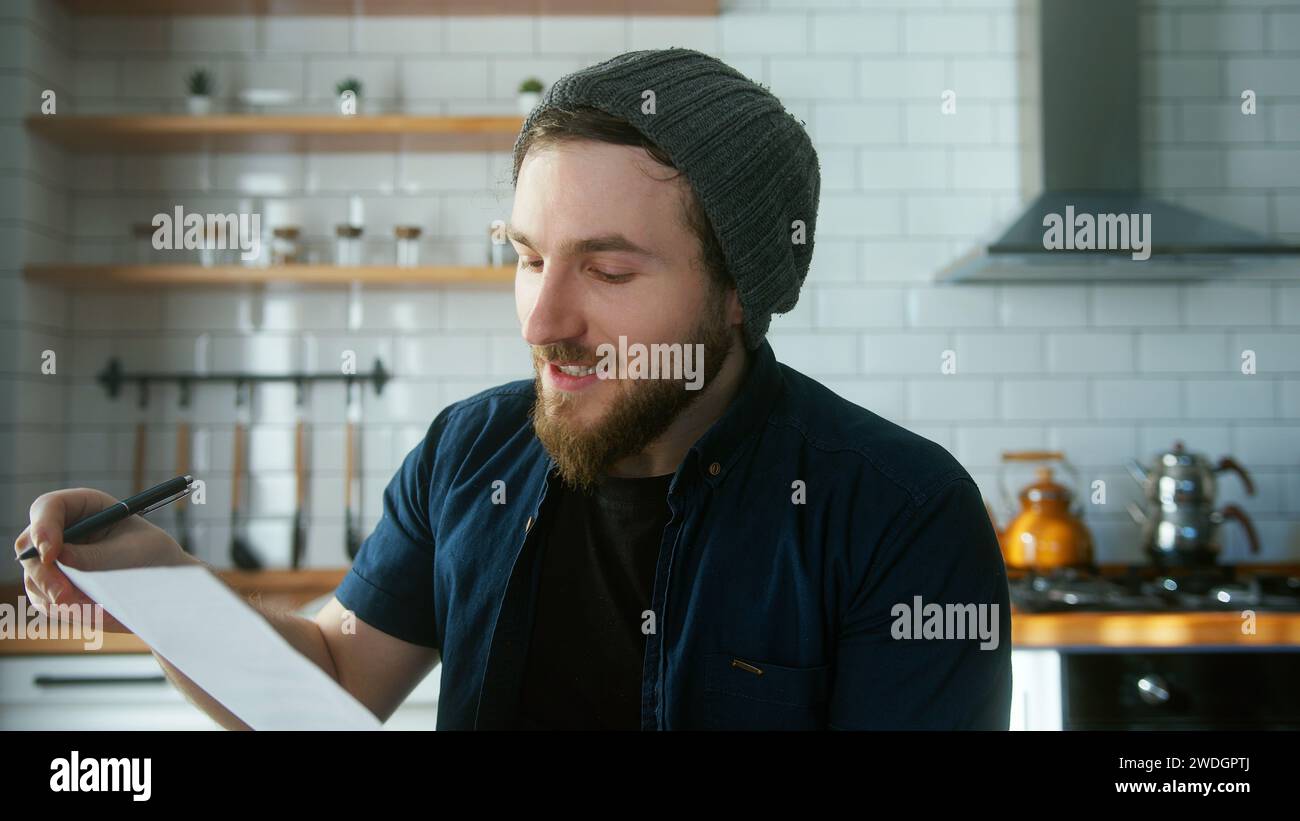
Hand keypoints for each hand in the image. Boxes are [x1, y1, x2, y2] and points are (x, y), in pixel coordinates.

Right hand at [13, 487, 198, 633]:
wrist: (164, 587)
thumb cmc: (155, 557)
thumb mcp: (132, 553)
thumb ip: (95, 555)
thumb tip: (57, 557)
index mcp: (84, 507)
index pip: (48, 507)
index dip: (43, 528)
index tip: (52, 553)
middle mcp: (62, 530)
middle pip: (28, 546)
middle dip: (44, 573)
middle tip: (64, 596)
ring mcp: (54, 559)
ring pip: (34, 578)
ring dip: (58, 598)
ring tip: (99, 608)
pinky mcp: (54, 586)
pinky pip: (45, 602)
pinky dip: (69, 611)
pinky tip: (101, 613)